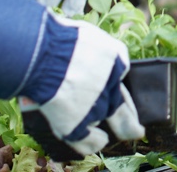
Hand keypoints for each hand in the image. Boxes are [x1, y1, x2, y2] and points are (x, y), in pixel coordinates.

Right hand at [0, 0, 144, 156]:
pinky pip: (90, 141)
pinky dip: (94, 143)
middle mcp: (111, 83)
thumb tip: (87, 48)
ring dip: (102, 126)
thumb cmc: (56, 38)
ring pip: (104, 119)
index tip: (117, 88)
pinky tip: (98, 143)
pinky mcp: (77, 123)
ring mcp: (95, 105)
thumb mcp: (85, 32)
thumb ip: (93, 45)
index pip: (122, 72)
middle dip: (130, 121)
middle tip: (136, 131)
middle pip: (122, 105)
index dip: (116, 81)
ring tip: (105, 135)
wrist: (40, 54)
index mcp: (115, 58)